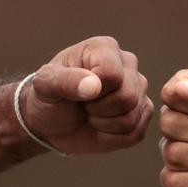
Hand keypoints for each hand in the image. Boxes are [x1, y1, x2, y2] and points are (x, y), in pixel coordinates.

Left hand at [21, 36, 151, 155]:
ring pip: (133, 117)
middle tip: (83, 105)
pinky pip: (136, 133)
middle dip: (99, 110)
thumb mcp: (45, 86)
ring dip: (105, 125)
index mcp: (105, 48)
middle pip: (128, 97)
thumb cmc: (48, 97)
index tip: (76, 91)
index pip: (112, 75)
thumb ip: (65, 81)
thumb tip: (94, 86)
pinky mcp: (142, 112)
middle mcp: (127, 64)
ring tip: (91, 115)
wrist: (51, 123)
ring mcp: (138, 88)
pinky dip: (113, 138)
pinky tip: (101, 128)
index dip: (94, 92)